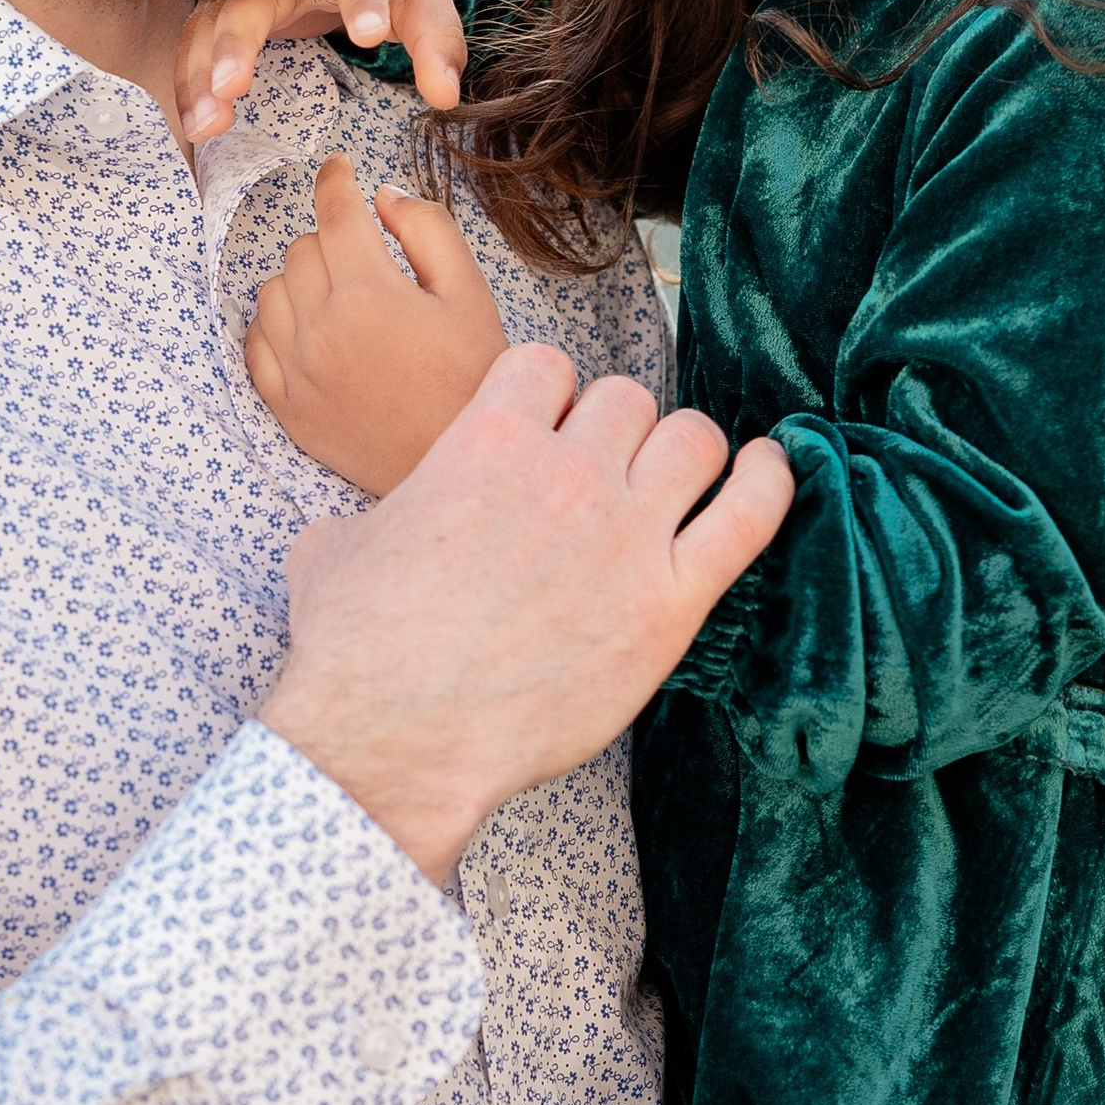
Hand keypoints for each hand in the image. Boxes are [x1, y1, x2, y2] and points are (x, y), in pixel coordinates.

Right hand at [177, 0, 466, 144]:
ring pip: (214, 18)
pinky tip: (195, 124)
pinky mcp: (226, 1)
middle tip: (234, 86)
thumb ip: (436, 42)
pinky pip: (198, 38)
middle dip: (241, 40)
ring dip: (204, 71)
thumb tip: (445, 96)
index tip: (371, 32)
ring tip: (207, 124)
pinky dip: (191, 80)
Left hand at [249, 155, 508, 494]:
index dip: (336, 179)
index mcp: (370, 294)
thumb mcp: (469, 294)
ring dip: (301, 280)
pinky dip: (275, 325)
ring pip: (272, 290)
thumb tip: (382, 195)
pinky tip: (309, 330)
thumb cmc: (471, 378)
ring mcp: (296, 371)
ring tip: (341, 298)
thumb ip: (427, 231)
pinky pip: (255, 343)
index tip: (339, 167)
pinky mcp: (285, 406)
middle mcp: (321, 329)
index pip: (335, 211)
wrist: (455, 464)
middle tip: (367, 258)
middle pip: (302, 248)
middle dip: (332, 239)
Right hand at [262, 345, 794, 885]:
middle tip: (601, 474)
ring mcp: (626, 534)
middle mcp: (566, 471)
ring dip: (683, 452)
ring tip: (674, 482)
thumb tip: (373, 527)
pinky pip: (749, 517)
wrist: (395, 737)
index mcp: (486, 440)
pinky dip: (769, 484)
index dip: (547, 397)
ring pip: (693, 438)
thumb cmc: (356, 651)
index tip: (547, 429)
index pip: (546, 367)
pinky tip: (769, 470)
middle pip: (626, 399)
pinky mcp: (669, 604)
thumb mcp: (334, 547)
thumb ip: (380, 511)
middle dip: (613, 429)